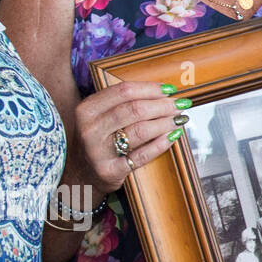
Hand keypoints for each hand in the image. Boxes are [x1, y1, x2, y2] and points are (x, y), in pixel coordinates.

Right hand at [74, 80, 185, 196]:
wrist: (82, 173)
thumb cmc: (100, 138)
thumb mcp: (101, 116)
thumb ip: (126, 102)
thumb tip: (165, 92)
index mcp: (88, 109)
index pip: (124, 91)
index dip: (151, 88)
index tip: (170, 89)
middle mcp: (90, 129)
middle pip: (135, 109)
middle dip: (163, 105)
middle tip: (180, 104)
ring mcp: (97, 152)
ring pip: (141, 130)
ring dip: (166, 122)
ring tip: (179, 119)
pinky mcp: (109, 171)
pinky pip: (142, 155)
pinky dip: (161, 144)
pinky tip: (173, 136)